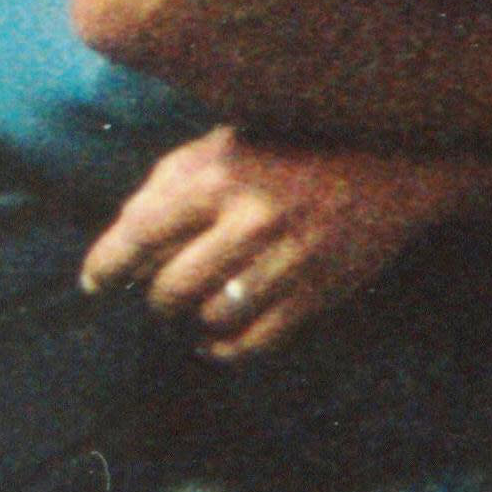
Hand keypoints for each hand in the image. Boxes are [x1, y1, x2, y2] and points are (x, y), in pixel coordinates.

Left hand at [78, 130, 485, 356]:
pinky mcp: (322, 289)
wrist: (397, 161)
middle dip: (155, 299)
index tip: (94, 283)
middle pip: (169, 288)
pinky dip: (228, 348)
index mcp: (220, 177)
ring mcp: (291, 257)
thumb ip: (168, 182)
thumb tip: (122, 234)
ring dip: (194, 318)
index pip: (138, 236)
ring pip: (211, 316)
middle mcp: (253, 218)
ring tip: (195, 309)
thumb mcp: (225, 144)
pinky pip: (257, 340)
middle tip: (160, 295)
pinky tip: (218, 339)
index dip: (105, 267)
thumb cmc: (295, 149)